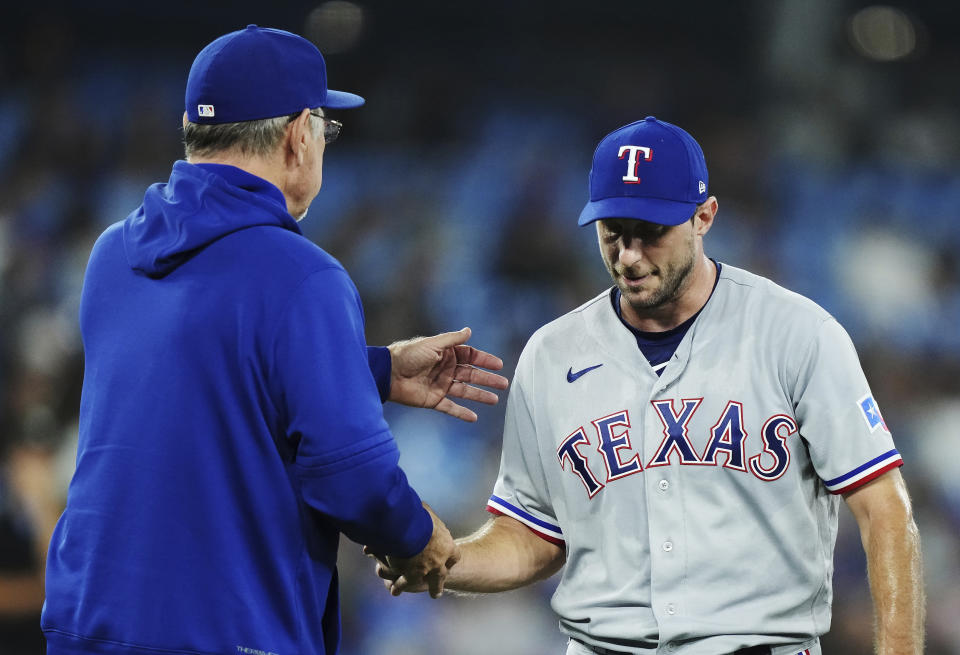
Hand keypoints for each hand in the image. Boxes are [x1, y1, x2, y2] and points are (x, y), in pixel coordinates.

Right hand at [365, 504, 459, 597]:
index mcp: (447, 545)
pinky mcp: (410, 575)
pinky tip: (395, 590)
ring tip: (420, 596)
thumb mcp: (426, 513)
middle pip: (443, 575)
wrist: (407, 528)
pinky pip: (405, 584)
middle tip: (437, 591)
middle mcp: (439, 561)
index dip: (450, 560)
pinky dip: (399, 587)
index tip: (448, 563)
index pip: (455, 556)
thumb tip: (421, 508)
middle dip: (439, 583)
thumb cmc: (417, 516)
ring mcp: (426, 570)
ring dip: (422, 590)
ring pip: (428, 585)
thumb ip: (426, 516)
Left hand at [387, 327, 508, 421]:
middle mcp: (446, 369)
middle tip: (504, 384)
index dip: (484, 360)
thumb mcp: (433, 344)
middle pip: (471, 375)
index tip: (499, 364)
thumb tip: (469, 330)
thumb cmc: (408, 355)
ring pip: (465, 391)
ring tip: (495, 400)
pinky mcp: (434, 400)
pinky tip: (474, 417)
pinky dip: (462, 413)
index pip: (470, 356)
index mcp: (446, 354)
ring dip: (479, 395)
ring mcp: (441, 385)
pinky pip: (451, 407)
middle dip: (487, 379)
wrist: (388, 374)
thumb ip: (452, 339)